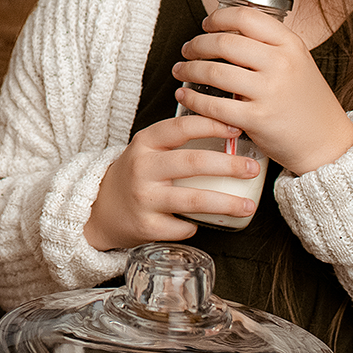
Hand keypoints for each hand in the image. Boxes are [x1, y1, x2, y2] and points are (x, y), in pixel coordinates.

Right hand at [84, 110, 259, 249]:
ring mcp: (143, 198)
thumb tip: (228, 127)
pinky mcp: (146, 226)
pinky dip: (197, 225)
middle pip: (192, 163)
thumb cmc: (136, 175)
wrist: (100, 209)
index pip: (181, 128)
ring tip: (249, 205)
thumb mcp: (147, 149)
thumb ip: (177, 139)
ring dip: (226, 203)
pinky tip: (204, 223)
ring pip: (193, 199)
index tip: (237, 129)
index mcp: (145, 143)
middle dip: (229, 165)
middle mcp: (142, 168)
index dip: (212, 125)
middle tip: (252, 168)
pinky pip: (183, 227)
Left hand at [175, 5, 352, 177]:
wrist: (327, 143)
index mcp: (290, 44)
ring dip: (189, 69)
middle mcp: (281, 64)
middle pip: (224, 42)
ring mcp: (269, 91)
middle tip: (187, 49)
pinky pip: (214, 105)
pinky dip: (193, 98)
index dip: (218, 18)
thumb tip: (227, 30)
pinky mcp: (257, 119)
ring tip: (181, 71)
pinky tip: (186, 95)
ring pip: (214, 71)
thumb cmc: (306, 102)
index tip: (206, 24)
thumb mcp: (298, 63)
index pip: (246, 17)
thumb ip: (269, 46)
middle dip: (196, 44)